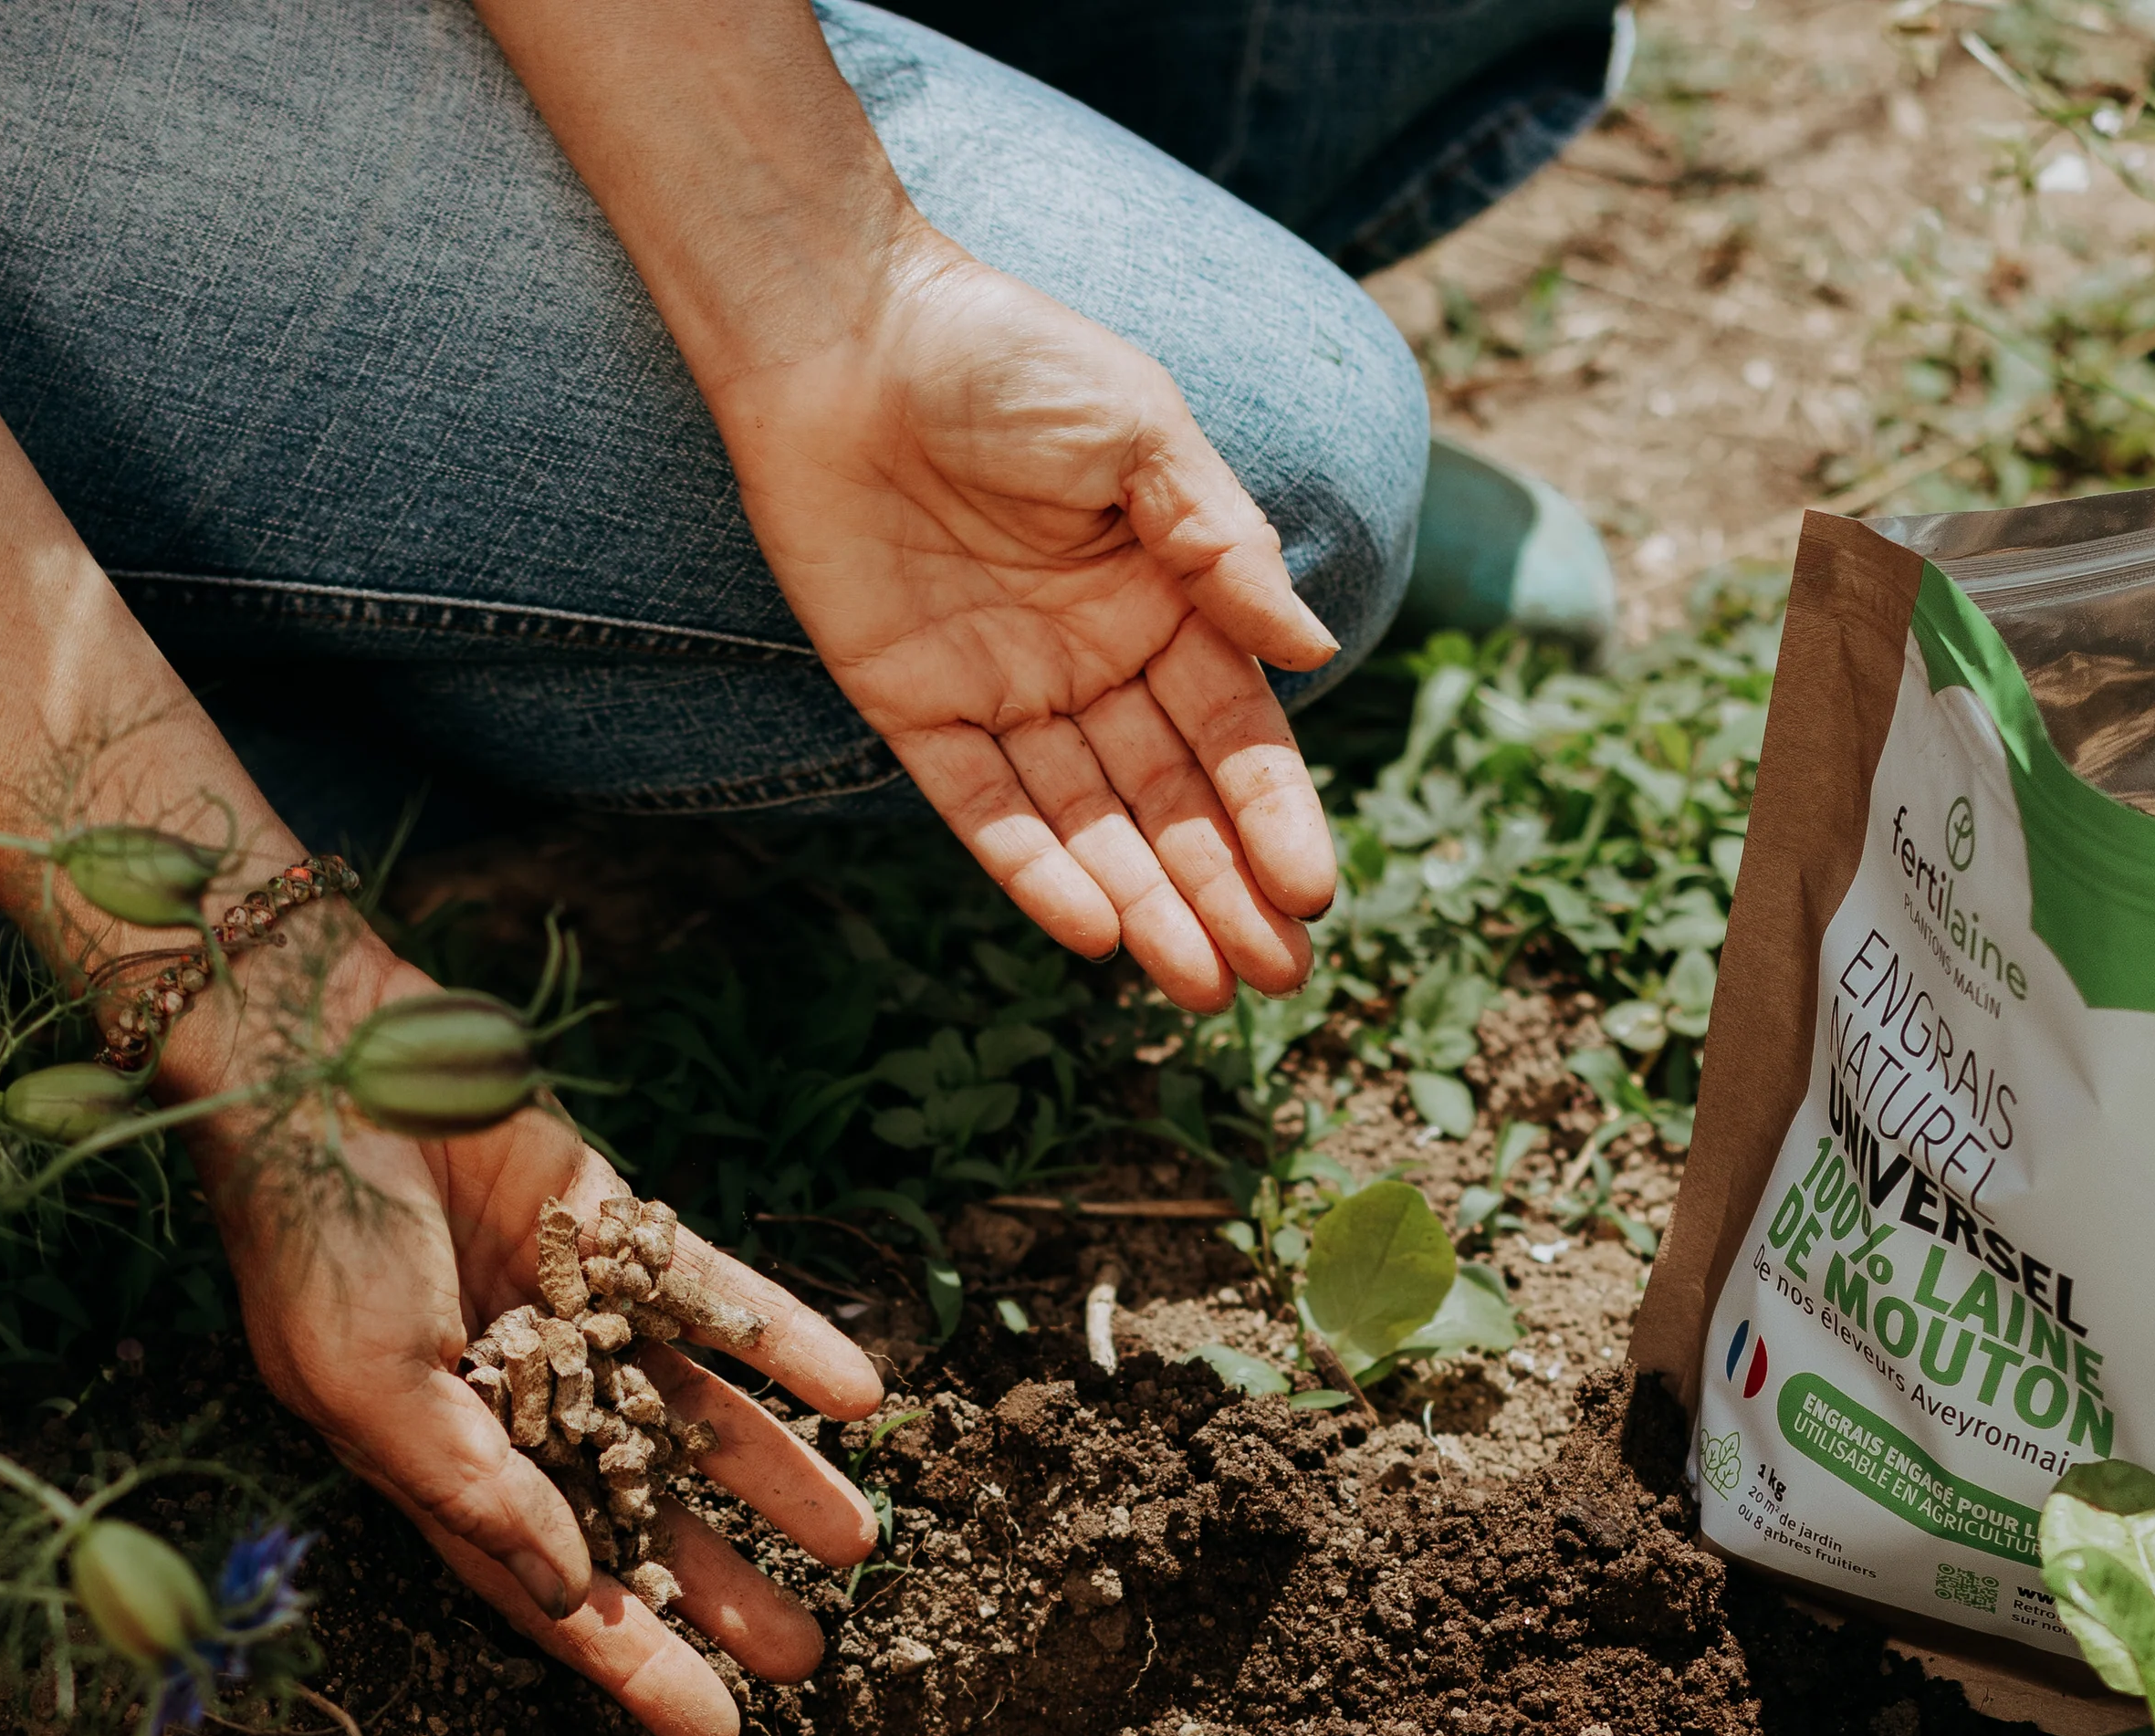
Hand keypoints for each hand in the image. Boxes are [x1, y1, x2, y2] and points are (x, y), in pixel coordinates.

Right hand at [187, 934, 885, 1735]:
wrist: (318, 1058)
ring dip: (778, 1477)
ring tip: (861, 1539)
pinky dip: (790, 1342)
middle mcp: (523, 1398)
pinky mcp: (619, 1229)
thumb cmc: (312, 1239)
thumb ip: (471, 1488)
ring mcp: (578, 1312)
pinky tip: (860, 1392)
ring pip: (699, 1414)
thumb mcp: (367, 1385)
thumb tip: (572, 1592)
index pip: (557, 1587)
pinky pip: (721, 1298)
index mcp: (448, 1459)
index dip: (636, 1667)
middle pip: (643, 1516)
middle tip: (810, 1658)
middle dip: (724, 1589)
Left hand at [710, 235, 1342, 1014]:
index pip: (1236, 732)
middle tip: (1275, 981)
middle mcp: (1092, 661)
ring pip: (1089, 823)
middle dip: (1224, 891)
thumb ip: (1220, 545)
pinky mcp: (912, 706)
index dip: (1274, 812)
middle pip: (1171, 800)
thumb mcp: (1142, 433)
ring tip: (1200, 986)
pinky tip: (1093, 933)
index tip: (1313, 892)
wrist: (841, 330)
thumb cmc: (1006, 358)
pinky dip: (1033, 870)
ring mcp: (1003, 691)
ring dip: (1145, 905)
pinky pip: (981, 809)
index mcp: (1164, 600)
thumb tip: (1312, 650)